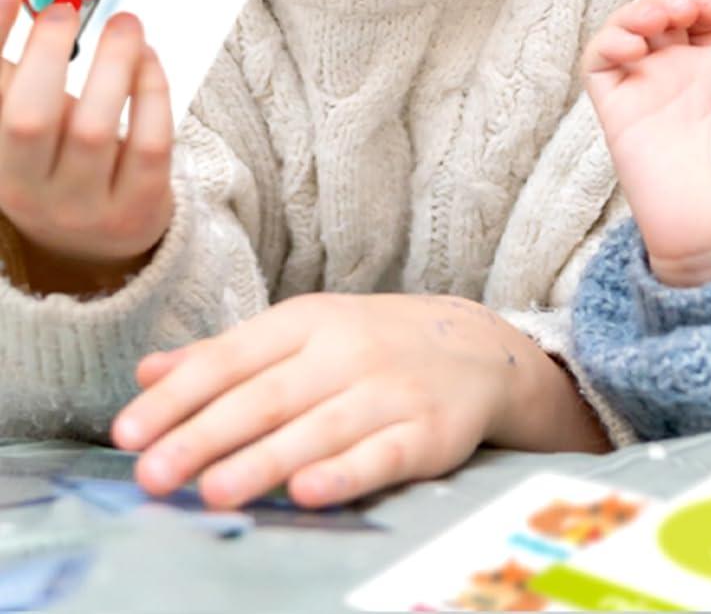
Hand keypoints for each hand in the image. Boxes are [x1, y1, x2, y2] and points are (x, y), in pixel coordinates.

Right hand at [0, 0, 172, 292]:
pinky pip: (149, 143)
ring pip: (94, 130)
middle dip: (45, 55)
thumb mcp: (26, 129)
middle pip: (27, 121)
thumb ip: (16, 74)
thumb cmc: (61, 168)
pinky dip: (152, 93)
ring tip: (124, 25)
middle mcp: (28, 187)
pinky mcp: (138, 205)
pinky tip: (149, 63)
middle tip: (65, 9)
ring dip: (112, 66)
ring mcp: (84, 203)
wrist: (101, 249)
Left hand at [113, 293, 582, 508]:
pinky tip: (309, 493)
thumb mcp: (303, 332)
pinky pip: (383, 455)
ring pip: (319, 428)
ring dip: (265, 461)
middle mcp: (347, 350)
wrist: (478, 348)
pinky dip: (346, 474)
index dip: (179, 395)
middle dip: (206, 435)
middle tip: (153, 474)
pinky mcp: (428, 431)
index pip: (233, 356)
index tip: (127, 433)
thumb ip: (227, 355)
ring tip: (211, 493)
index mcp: (309, 321)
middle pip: (269, 395)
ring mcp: (391, 390)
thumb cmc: (371, 346)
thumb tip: (146, 372)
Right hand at [584, 0, 710, 286]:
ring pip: (627, 29)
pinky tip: (635, 48)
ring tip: (658, 20)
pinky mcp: (618, 112)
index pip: (705, 16)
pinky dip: (608, 42)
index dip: (706, 1)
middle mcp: (681, 74)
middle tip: (684, 11)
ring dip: (636, 10)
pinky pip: (598, 65)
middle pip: (662, 12)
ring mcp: (647, 90)